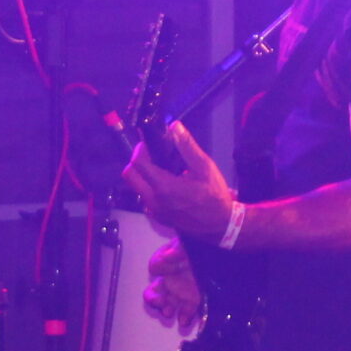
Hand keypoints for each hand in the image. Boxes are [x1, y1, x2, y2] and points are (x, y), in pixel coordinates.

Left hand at [122, 122, 238, 238]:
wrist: (220, 224)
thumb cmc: (214, 195)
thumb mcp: (205, 167)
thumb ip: (187, 146)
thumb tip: (175, 126)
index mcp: (163, 186)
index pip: (138, 163)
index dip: (140, 150)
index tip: (148, 144)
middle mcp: (154, 200)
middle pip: (129, 177)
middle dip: (136, 162)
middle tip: (151, 156)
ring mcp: (154, 211)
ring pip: (136, 188)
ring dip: (142, 176)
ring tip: (160, 169)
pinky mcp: (158, 218)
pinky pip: (145, 200)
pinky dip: (149, 190)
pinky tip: (166, 186)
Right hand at [143, 240, 202, 331]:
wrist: (225, 250)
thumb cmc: (205, 245)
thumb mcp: (190, 243)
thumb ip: (179, 249)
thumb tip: (168, 257)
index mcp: (170, 261)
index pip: (156, 265)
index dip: (159, 267)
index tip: (166, 268)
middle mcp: (173, 277)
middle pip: (155, 290)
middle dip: (153, 298)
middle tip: (159, 301)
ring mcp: (183, 290)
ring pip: (167, 304)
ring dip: (165, 310)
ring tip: (168, 312)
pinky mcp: (195, 300)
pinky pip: (186, 312)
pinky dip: (183, 318)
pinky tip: (184, 321)